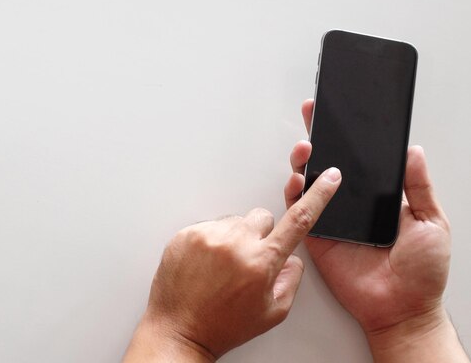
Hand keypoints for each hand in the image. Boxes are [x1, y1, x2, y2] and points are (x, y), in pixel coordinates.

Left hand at [124, 168, 341, 361]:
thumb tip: (292, 258)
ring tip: (221, 267)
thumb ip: (290, 279)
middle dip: (261, 235)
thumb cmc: (222, 325)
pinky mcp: (187, 234)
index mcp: (262, 261)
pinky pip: (208, 226)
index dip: (318, 196)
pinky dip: (210, 242)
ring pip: (234, 222)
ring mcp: (208, 236)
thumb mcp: (272, 312)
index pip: (298, 220)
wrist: (179, 330)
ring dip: (233, 238)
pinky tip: (205, 265)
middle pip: (262, 217)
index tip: (328, 178)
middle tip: (247, 261)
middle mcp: (236, 243)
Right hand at [285, 99, 467, 362]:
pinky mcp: (316, 235)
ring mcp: (330, 218)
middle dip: (317, 138)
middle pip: (327, 164)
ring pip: (309, 182)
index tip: (338, 114)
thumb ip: (419, 187)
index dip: (346, 136)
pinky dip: (294, 194)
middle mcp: (349, 203)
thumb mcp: (432, 221)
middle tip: (313, 118)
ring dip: (302, 162)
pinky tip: (297, 179)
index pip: (357, 159)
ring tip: (305, 149)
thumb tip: (413, 152)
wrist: (403, 308)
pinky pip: (300, 211)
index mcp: (376, 197)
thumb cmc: (422, 271)